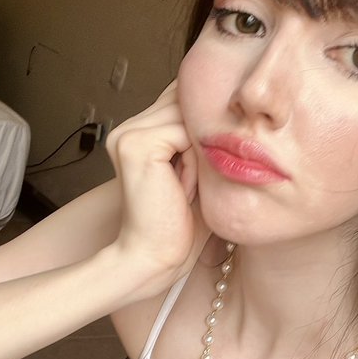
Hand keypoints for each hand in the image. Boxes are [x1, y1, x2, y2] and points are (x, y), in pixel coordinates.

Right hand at [106, 81, 207, 290]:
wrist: (155, 258)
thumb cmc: (180, 226)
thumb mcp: (196, 172)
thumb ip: (199, 139)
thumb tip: (229, 109)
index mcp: (137, 132)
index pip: (180, 100)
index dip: (202, 126)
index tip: (205, 163)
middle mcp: (128, 128)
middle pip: (186, 103)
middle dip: (201, 141)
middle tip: (188, 184)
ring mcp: (128, 134)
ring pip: (189, 118)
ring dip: (197, 154)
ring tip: (183, 188)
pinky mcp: (138, 144)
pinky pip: (185, 136)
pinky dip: (192, 165)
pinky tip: (180, 190)